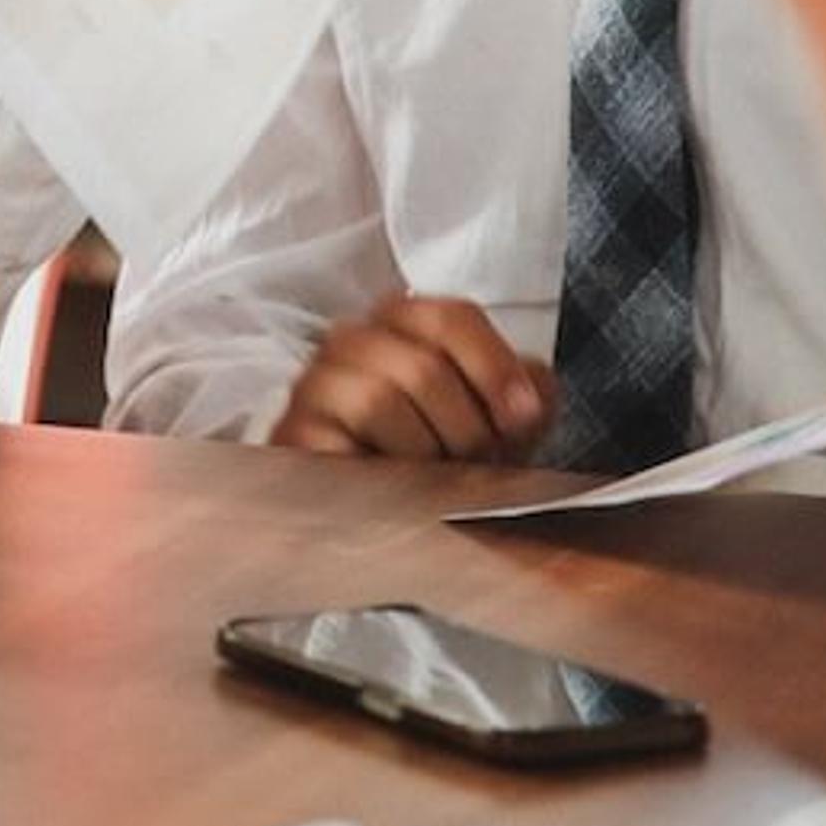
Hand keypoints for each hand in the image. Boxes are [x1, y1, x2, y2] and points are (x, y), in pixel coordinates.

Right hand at [267, 295, 556, 461]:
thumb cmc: (443, 450)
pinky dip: (381, 471)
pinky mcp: (292, 433)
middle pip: (424, 367)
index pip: (451, 318)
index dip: (495, 369)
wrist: (382, 507)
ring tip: (434, 478)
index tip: (523, 418)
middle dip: (464, 428)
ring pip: (379, 399)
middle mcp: (352, 339)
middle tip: (474, 463)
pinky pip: (338, 443)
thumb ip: (528, 391)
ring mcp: (316, 385)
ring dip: (422, 452)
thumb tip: (532, 396)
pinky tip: (398, 488)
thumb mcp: (497, 416)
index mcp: (403, 319)